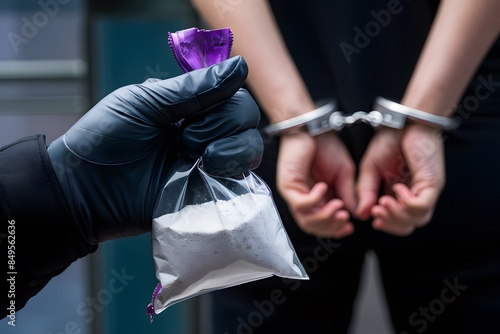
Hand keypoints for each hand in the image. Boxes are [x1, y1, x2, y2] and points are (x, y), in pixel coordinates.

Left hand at [47, 56, 262, 242]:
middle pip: (247, 116)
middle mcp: (206, 132)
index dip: (224, 97)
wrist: (86, 192)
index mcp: (189, 106)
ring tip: (193, 158)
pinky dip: (231, 171)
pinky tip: (205, 172)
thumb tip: (240, 66)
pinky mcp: (211, 192)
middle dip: (220, 123)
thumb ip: (193, 88)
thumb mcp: (144, 103)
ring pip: (251, 146)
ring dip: (228, 148)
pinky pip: (242, 179)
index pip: (231, 92)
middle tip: (184, 139)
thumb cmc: (105, 140)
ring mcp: (210, 163)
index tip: (196, 109)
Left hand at [277, 131, 356, 237]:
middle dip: (331, 227)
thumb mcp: (345, 174)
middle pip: (314, 226)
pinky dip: (315, 200)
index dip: (336, 230)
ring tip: (338, 207)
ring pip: (305, 220)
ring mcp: (294, 194)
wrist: (313, 129)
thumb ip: (348, 194)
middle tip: (345, 218)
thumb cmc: (326, 147)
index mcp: (318, 199)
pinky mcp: (287, 186)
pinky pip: (300, 203)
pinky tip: (323, 188)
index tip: (350, 227)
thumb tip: (357, 214)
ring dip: (324, 218)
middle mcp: (305, 199)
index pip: (323, 224)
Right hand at [356, 124, 444, 235]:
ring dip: (397, 216)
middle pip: (407, 226)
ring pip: (417, 220)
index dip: (385, 223)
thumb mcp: (370, 168)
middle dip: (390, 223)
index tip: (372, 217)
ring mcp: (426, 191)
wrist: (405, 121)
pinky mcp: (433, 183)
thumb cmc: (390, 140)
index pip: (397, 221)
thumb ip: (365, 191)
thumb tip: (361, 214)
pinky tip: (397, 189)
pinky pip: (422, 206)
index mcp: (401, 194)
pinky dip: (406, 203)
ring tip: (383, 202)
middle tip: (376, 212)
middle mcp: (416, 195)